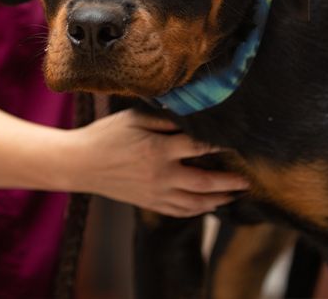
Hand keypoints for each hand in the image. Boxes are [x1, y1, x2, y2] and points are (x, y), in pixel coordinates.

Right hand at [67, 109, 249, 217]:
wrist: (79, 163)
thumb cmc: (106, 135)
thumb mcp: (134, 118)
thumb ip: (165, 119)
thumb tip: (192, 117)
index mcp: (159, 149)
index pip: (199, 147)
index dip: (220, 144)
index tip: (237, 141)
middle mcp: (161, 175)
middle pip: (205, 182)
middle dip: (230, 182)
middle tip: (247, 180)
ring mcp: (155, 193)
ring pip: (195, 203)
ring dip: (218, 200)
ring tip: (234, 195)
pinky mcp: (149, 203)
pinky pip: (180, 211)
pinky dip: (197, 210)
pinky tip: (208, 206)